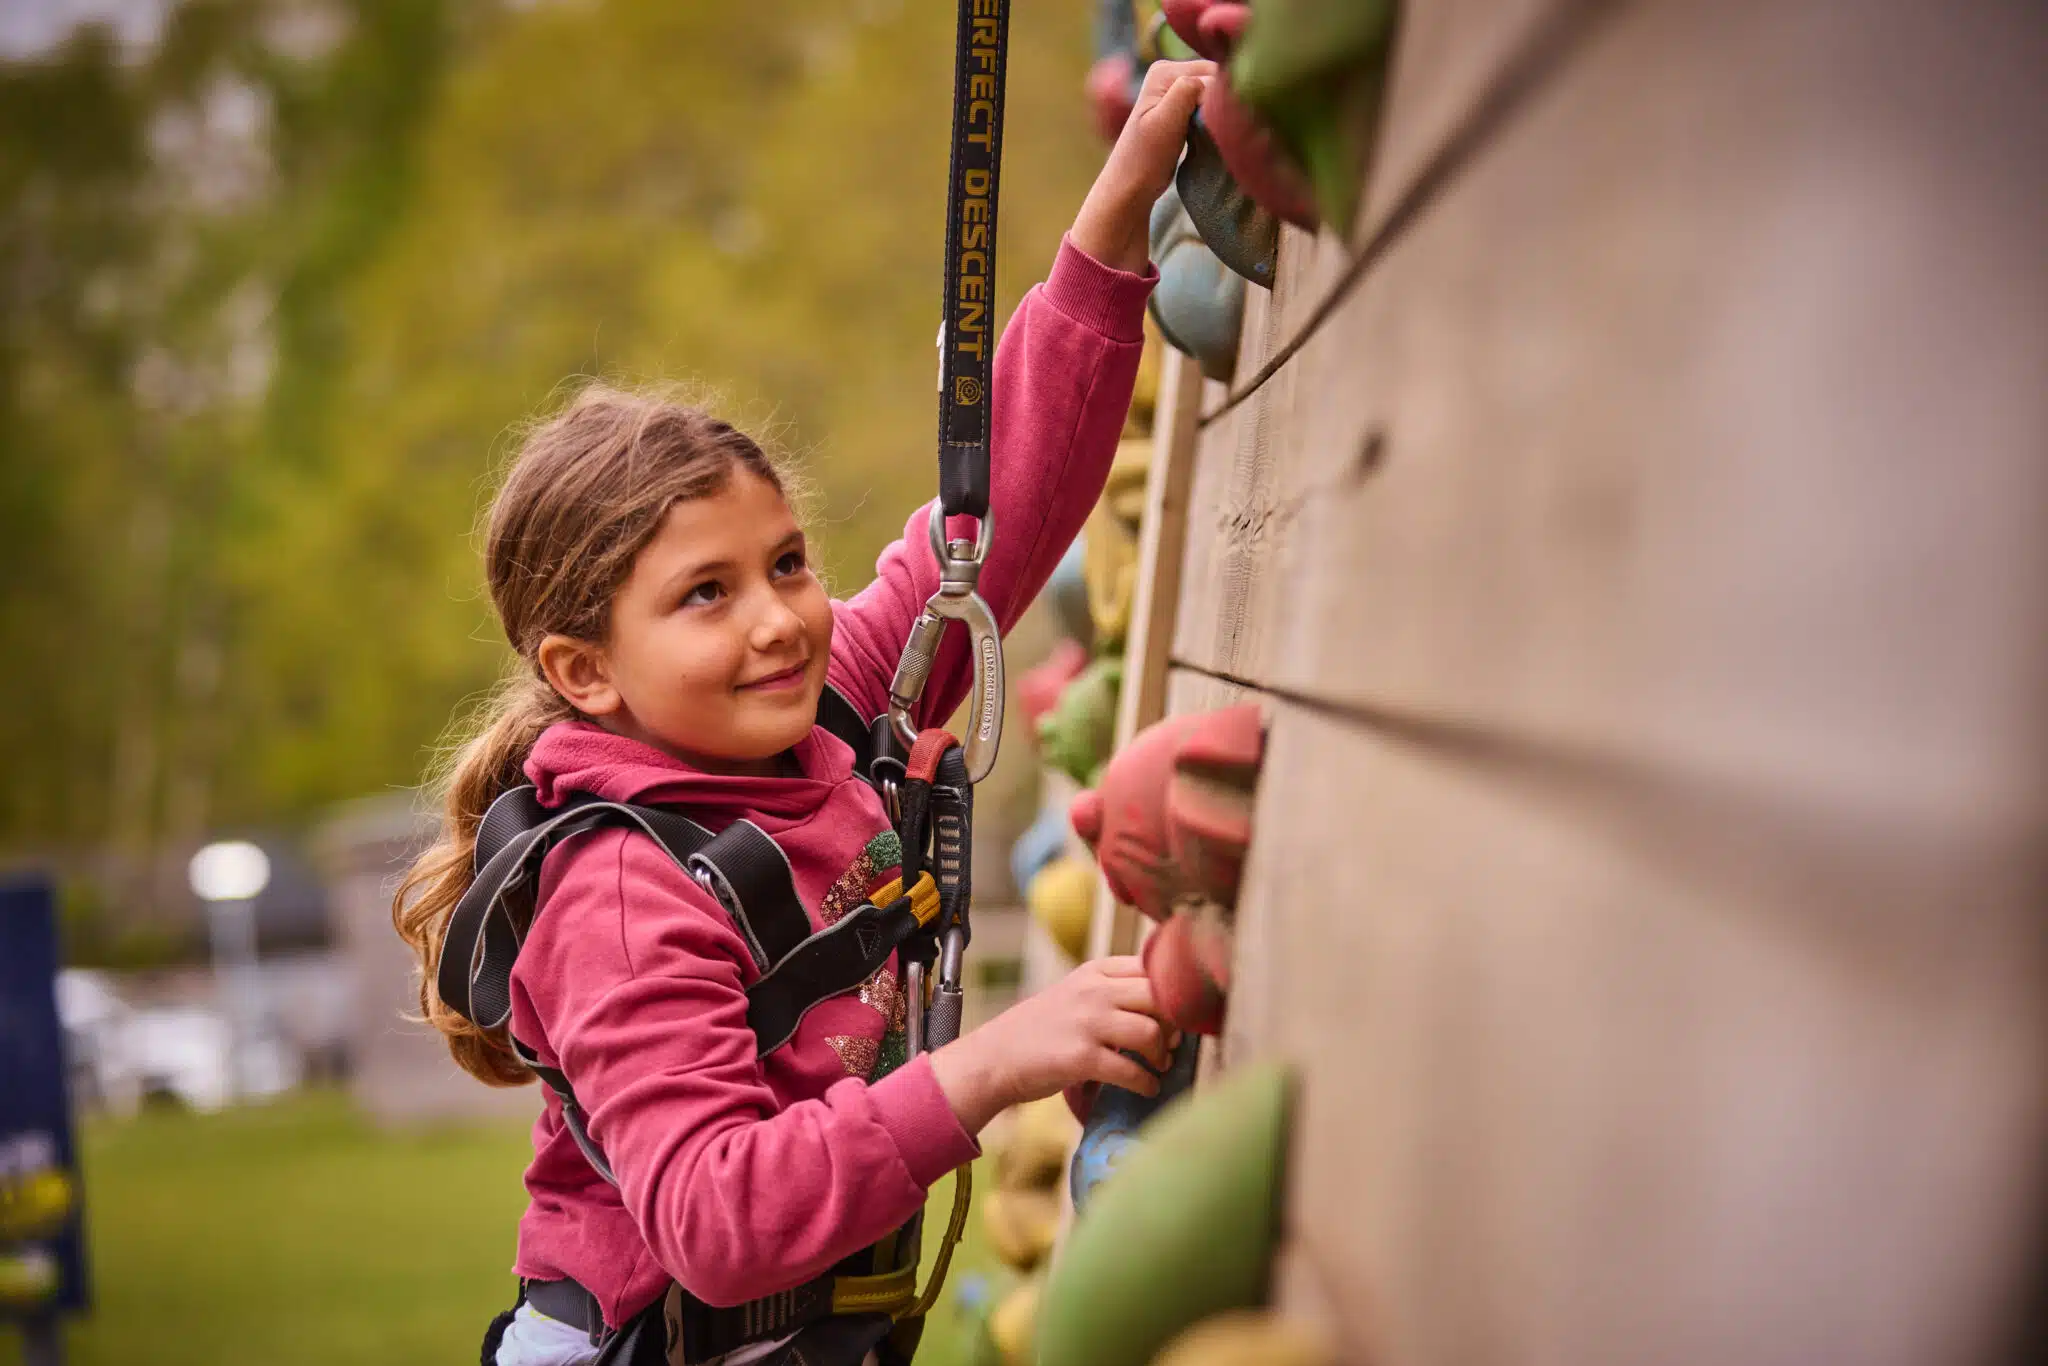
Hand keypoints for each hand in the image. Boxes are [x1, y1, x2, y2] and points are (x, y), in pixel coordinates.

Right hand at [928, 956, 1172, 1133]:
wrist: (996, 1057)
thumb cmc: (1042, 1028)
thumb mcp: (1077, 992)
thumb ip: (1115, 990)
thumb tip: (1169, 1006)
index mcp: (1095, 970)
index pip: (1153, 968)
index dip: (1173, 993)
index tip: (1176, 1014)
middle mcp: (1093, 990)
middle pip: (1159, 996)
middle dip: (1174, 1023)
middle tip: (1171, 1042)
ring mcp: (1087, 1023)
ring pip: (1151, 1032)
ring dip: (1162, 1054)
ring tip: (1158, 1065)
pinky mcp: (1082, 1058)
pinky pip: (1132, 1072)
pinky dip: (1147, 1084)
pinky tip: (1147, 1088)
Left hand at [1070, 59, 1217, 273]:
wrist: (1131, 188)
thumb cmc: (1144, 158)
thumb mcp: (1165, 120)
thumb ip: (1187, 90)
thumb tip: (1216, 79)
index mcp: (1164, 71)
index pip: (1212, 72)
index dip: (1221, 96)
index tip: (1217, 124)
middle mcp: (1170, 75)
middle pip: (1216, 80)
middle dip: (1223, 102)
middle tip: (1221, 130)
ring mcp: (1176, 92)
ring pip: (1216, 95)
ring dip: (1222, 112)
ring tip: (1217, 133)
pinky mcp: (1183, 110)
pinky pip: (1210, 107)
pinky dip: (1216, 119)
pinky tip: (1214, 134)